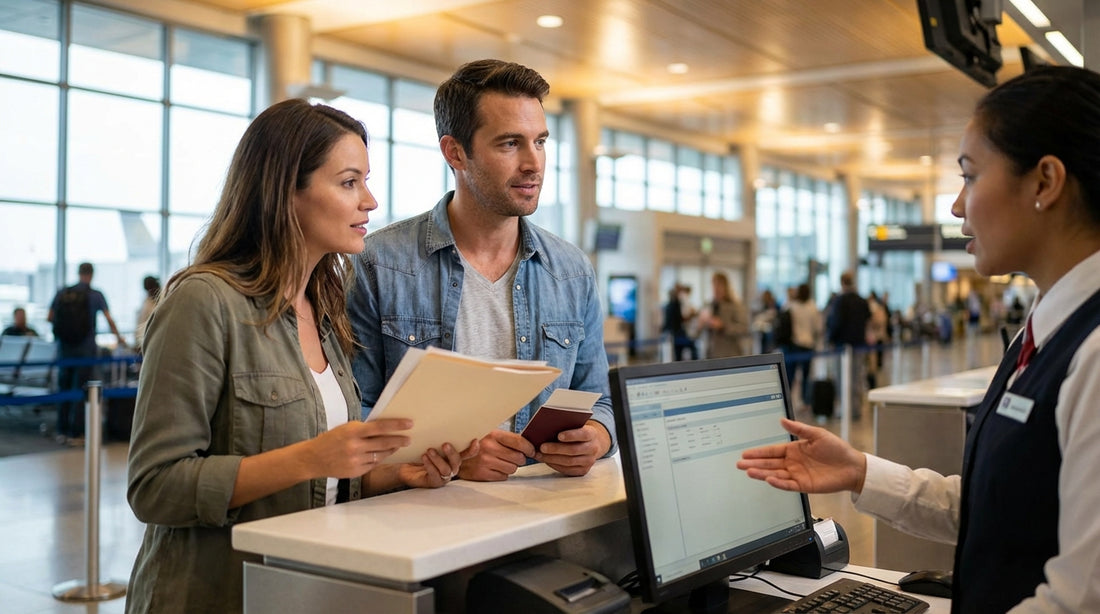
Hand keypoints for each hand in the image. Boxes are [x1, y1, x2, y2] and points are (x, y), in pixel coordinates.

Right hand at [304, 419, 410, 478]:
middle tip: (409, 439)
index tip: (409, 424)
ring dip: (391, 450)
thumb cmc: (331, 439)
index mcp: (353, 432)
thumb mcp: (346, 428)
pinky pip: (373, 464)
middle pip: (384, 443)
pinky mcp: (356, 472)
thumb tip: (385, 428)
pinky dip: (379, 459)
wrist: (313, 458)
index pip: (380, 427)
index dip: (396, 425)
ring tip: (398, 446)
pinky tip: (383, 455)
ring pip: (380, 455)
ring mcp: (356, 460)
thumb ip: (363, 429)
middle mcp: (355, 446)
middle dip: (399, 440)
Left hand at [397, 439, 478, 487]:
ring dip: (438, 459)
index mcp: (453, 457)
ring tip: (429, 451)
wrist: (406, 467)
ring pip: (446, 470)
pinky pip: (435, 476)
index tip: (474, 440)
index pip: (467, 454)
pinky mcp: (434, 482)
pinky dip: (430, 466)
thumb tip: (441, 420)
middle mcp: (451, 466)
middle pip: (457, 461)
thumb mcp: (430, 443)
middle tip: (445, 444)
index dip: (473, 449)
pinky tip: (424, 458)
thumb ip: (438, 437)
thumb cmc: (420, 453)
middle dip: (452, 453)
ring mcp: (443, 476)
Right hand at [457, 430, 533, 481]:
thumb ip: (507, 439)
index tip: (531, 451)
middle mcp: (489, 448)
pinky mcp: (482, 474)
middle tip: (514, 457)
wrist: (454, 455)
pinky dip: (501, 473)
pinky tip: (494, 468)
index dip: (529, 448)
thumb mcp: (490, 434)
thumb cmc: (476, 444)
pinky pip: (503, 477)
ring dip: (510, 466)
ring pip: (513, 469)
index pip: (519, 442)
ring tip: (501, 461)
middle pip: (519, 458)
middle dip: (519, 458)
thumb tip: (528, 446)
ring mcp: (485, 462)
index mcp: (493, 435)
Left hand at [533, 420, 610, 476]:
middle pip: (573, 450)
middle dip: (556, 449)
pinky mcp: (583, 470)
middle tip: (542, 447)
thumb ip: (566, 426)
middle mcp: (593, 448)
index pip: (584, 434)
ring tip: (539, 455)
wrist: (592, 444)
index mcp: (592, 434)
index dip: (571, 435)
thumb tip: (547, 429)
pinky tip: (546, 461)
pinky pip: (568, 470)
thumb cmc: (578, 432)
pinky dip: (555, 465)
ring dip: (552, 459)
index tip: (559, 435)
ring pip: (569, 462)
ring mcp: (589, 461)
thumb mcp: (576, 426)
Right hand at [736, 418, 866, 493]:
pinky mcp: (804, 485)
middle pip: (769, 463)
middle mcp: (793, 463)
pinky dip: (778, 483)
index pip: (772, 451)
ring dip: (762, 473)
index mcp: (794, 450)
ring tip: (749, 472)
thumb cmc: (837, 449)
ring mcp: (797, 475)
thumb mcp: (817, 434)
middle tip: (740, 464)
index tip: (745, 453)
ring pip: (775, 474)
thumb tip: (783, 421)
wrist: (852, 466)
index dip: (758, 452)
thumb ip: (799, 429)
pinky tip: (769, 479)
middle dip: (754, 464)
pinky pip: (788, 485)